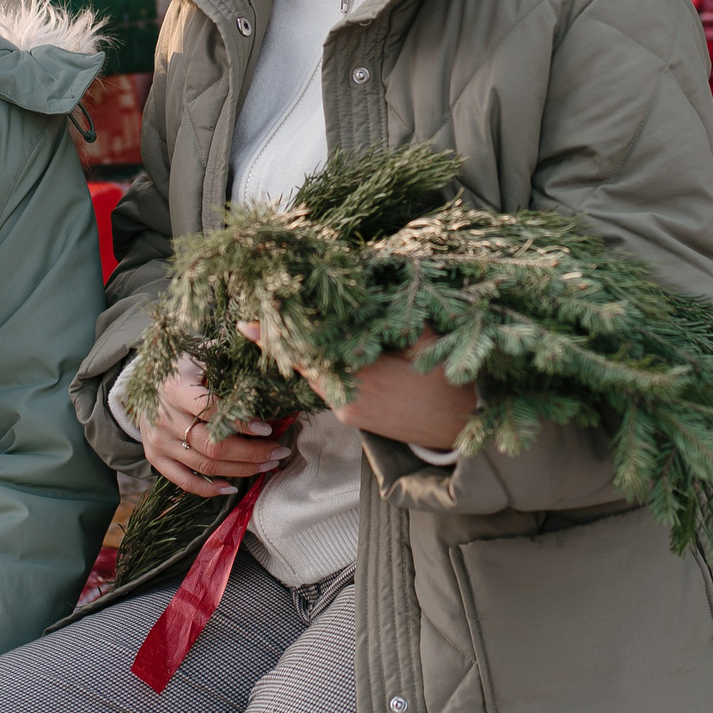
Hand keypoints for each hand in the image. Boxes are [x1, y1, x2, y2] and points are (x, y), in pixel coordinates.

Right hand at [142, 354, 291, 498]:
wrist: (142, 383)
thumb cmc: (179, 368)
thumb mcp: (198, 355)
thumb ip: (225, 356)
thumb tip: (260, 356)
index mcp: (175, 389)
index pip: (211, 411)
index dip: (241, 423)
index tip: (267, 429)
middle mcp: (164, 418)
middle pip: (212, 446)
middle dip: (251, 453)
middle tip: (279, 452)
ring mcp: (158, 442)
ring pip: (204, 465)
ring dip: (241, 469)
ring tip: (268, 465)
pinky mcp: (155, 457)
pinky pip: (184, 481)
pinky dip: (209, 488)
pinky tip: (233, 486)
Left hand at [240, 324, 477, 450]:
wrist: (467, 429)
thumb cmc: (451, 379)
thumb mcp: (425, 337)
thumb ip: (390, 313)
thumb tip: (365, 283)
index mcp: (361, 379)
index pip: (307, 354)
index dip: (277, 338)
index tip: (244, 324)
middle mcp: (347, 401)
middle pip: (306, 365)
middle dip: (288, 341)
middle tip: (259, 316)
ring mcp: (350, 413)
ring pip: (317, 377)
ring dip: (305, 354)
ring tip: (289, 327)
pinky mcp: (357, 419)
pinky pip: (331, 386)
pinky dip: (324, 366)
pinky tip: (322, 348)